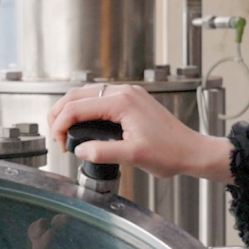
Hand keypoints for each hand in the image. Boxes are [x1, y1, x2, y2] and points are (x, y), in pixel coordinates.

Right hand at [48, 84, 233, 181]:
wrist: (192, 151)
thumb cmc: (170, 153)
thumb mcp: (133, 156)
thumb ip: (103, 152)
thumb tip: (80, 150)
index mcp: (122, 102)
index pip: (78, 107)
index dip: (61, 125)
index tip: (60, 143)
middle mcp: (124, 92)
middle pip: (78, 94)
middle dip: (60, 113)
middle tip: (56, 136)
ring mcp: (129, 94)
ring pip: (87, 94)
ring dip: (71, 110)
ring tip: (65, 131)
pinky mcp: (132, 100)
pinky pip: (100, 98)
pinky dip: (85, 109)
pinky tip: (83, 124)